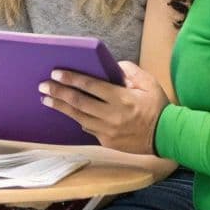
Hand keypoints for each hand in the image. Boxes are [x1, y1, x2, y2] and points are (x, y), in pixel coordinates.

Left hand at [39, 61, 168, 154]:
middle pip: (79, 102)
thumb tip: (111, 67)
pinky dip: (77, 119)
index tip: (56, 73)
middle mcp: (111, 116)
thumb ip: (129, 71)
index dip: (71, 79)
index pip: (91, 86)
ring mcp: (107, 131)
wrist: (166, 136)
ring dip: (61, 107)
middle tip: (43, 86)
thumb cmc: (157, 106)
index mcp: (121, 99)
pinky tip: (68, 112)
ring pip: (78, 117)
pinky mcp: (106, 142)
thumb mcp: (149, 82)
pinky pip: (88, 128)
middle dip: (58, 93)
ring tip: (46, 100)